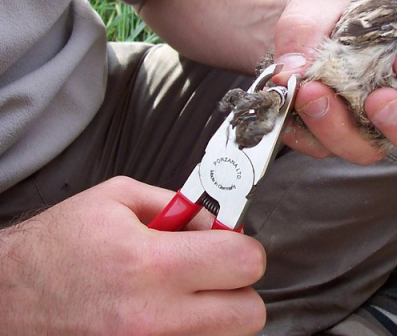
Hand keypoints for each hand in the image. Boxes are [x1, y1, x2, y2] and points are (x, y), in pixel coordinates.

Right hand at [0, 177, 265, 335]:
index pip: (243, 262)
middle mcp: (152, 317)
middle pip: (248, 313)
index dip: (244, 246)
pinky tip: (167, 313)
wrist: (8, 298)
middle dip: (239, 287)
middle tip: (215, 271)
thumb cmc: (58, 247)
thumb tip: (222, 219)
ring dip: (216, 312)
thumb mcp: (118, 199)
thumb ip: (179, 203)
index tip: (231, 242)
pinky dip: (191, 331)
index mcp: (148, 263)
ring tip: (183, 291)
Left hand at [272, 0, 396, 164]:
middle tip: (378, 101)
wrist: (298, 26)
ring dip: (347, 133)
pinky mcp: (341, 136)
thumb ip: (313, 24)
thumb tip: (295, 69)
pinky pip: (329, 150)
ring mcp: (376, 125)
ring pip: (378, 150)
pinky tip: (288, 114)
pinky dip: (308, 136)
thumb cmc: (332, 7)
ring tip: (315, 98)